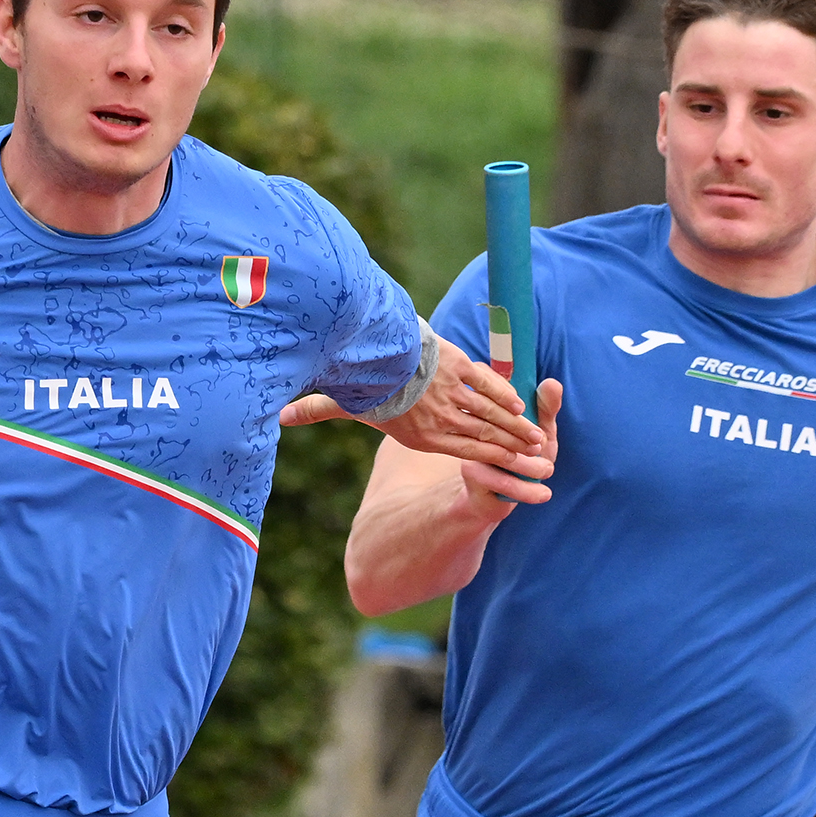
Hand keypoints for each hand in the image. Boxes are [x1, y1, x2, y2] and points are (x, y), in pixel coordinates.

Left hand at [280, 337, 554, 504]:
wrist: (379, 350)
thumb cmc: (361, 380)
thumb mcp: (343, 402)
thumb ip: (317, 410)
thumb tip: (278, 417)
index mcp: (422, 436)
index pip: (465, 453)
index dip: (490, 462)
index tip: (510, 466)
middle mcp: (442, 421)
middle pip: (484, 438)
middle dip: (511, 448)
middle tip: (537, 456)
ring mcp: (453, 395)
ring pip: (491, 416)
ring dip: (515, 427)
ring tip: (536, 438)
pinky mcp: (460, 369)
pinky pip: (488, 387)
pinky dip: (505, 397)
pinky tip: (522, 406)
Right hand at [454, 379, 560, 512]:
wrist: (492, 496)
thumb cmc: (519, 457)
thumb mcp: (538, 432)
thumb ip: (545, 409)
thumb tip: (551, 383)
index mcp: (492, 406)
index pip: (508, 402)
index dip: (529, 421)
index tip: (543, 437)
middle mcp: (476, 423)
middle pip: (506, 429)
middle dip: (532, 445)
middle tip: (547, 456)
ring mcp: (471, 448)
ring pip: (505, 457)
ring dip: (533, 468)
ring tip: (547, 471)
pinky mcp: (472, 474)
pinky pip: (503, 482)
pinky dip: (528, 490)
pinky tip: (544, 494)